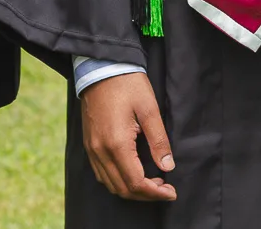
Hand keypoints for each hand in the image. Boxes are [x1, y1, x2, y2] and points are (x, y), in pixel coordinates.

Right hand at [79, 71, 176, 201]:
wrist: (101, 67)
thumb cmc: (127, 84)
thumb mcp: (149, 108)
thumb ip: (159, 140)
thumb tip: (167, 167)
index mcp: (117, 144)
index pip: (136, 183)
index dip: (156, 192)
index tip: (172, 191)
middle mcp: (100, 151)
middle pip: (123, 189)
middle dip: (146, 194)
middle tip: (165, 187)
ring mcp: (92, 149)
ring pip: (111, 184)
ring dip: (132, 189)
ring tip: (152, 181)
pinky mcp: (88, 144)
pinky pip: (101, 173)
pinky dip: (118, 181)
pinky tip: (133, 172)